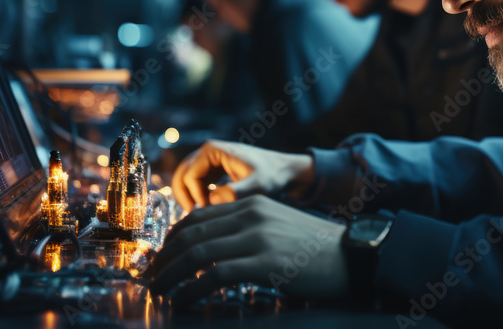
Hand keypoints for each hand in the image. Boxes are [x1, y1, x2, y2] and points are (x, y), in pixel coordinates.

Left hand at [147, 195, 347, 301]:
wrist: (353, 255)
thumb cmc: (315, 249)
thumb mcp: (277, 225)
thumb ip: (246, 229)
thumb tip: (211, 249)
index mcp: (251, 203)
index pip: (196, 217)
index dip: (170, 240)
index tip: (159, 259)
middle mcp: (251, 214)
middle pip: (190, 234)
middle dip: (163, 259)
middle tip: (150, 278)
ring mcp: (257, 238)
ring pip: (197, 253)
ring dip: (170, 275)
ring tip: (158, 291)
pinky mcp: (264, 263)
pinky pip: (215, 275)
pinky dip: (192, 288)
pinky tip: (183, 299)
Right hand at [171, 140, 313, 210]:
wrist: (286, 173)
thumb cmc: (273, 177)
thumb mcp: (257, 187)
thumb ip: (236, 193)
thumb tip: (211, 200)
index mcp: (213, 150)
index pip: (189, 175)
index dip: (194, 196)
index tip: (208, 212)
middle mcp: (207, 152)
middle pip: (181, 176)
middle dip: (185, 197)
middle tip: (194, 218)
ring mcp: (209, 161)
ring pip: (186, 181)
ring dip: (189, 198)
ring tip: (200, 216)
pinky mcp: (214, 171)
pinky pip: (195, 184)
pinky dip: (196, 197)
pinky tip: (208, 212)